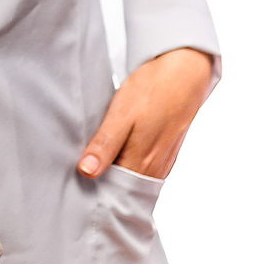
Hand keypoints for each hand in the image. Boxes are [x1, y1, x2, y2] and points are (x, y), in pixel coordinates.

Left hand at [77, 47, 215, 180]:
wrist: (184, 72)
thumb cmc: (151, 90)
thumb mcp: (120, 114)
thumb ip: (105, 145)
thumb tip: (87, 172)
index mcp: (140, 163)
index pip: (113, 191)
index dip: (95, 189)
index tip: (80, 179)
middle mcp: (154, 169)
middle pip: (125, 188)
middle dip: (105, 183)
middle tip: (85, 169)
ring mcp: (163, 161)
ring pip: (136, 178)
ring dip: (118, 173)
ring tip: (99, 159)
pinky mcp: (167, 151)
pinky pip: (146, 168)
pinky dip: (131, 164)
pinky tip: (120, 150)